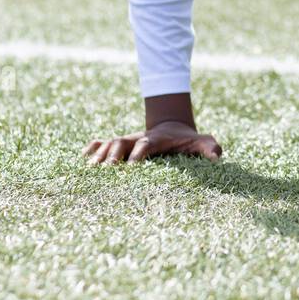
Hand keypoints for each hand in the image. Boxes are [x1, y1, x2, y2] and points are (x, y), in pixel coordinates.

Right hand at [83, 120, 222, 165]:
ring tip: (89, 169)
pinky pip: (103, 142)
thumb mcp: (202, 141)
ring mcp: (128, 139)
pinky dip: (92, 147)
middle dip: (112, 156)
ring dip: (99, 154)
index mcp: (157, 139)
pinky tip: (81, 156)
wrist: (173, 128)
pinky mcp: (121, 143)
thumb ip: (210, 147)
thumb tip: (216, 157)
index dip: (138, 154)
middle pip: (122, 143)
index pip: (145, 144)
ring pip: (110, 143)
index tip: (132, 167)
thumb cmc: (188, 139)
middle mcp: (138, 138)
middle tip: (104, 171)